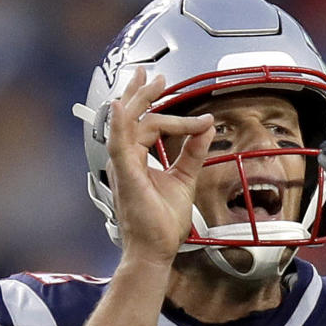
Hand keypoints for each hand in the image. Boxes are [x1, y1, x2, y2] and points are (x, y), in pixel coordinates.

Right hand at [106, 67, 214, 266]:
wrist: (156, 249)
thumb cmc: (163, 223)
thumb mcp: (184, 179)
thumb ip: (193, 152)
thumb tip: (207, 128)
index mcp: (137, 160)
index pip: (147, 126)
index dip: (166, 112)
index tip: (190, 108)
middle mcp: (127, 160)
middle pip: (131, 118)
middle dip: (143, 94)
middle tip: (156, 76)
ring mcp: (123, 167)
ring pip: (128, 125)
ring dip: (139, 101)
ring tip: (150, 82)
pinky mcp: (125, 176)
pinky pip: (118, 145)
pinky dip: (118, 124)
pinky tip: (121, 106)